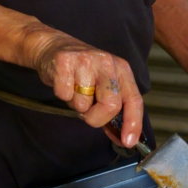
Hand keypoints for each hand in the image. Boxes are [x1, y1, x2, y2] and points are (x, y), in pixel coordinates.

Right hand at [32, 32, 143, 147]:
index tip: (128, 142)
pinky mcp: (65, 61)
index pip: (134, 100)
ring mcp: (86, 60)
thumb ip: (114, 111)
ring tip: (74, 89)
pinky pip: (64, 94)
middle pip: (111, 105)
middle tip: (87, 111)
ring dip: (75, 104)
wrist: (54, 46)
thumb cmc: (81, 72)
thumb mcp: (103, 85)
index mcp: (121, 69)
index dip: (133, 123)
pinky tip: (63, 82)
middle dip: (96, 118)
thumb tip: (123, 139)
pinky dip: (61, 95)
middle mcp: (107, 62)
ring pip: (83, 103)